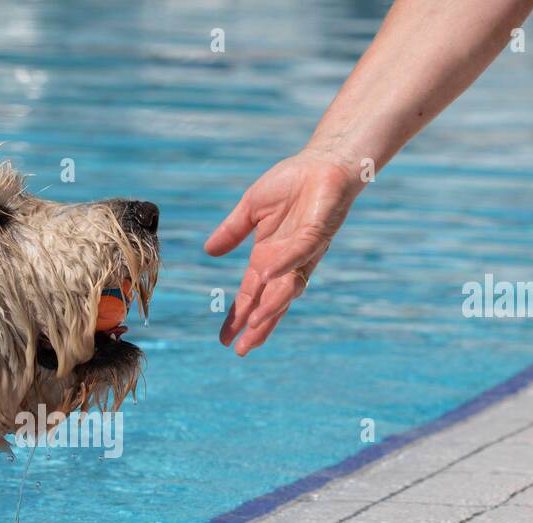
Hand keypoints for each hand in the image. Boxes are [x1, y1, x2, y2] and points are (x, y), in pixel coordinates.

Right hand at [206, 149, 362, 354]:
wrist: (324, 162)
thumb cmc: (292, 183)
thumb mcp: (251, 208)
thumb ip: (232, 231)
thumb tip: (208, 252)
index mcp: (269, 258)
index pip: (252, 294)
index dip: (238, 316)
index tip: (225, 339)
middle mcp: (288, 261)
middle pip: (271, 302)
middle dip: (257, 326)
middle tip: (242, 350)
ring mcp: (305, 250)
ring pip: (289, 287)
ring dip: (272, 306)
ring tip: (255, 325)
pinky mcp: (318, 232)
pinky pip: (300, 252)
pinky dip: (284, 264)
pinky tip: (267, 276)